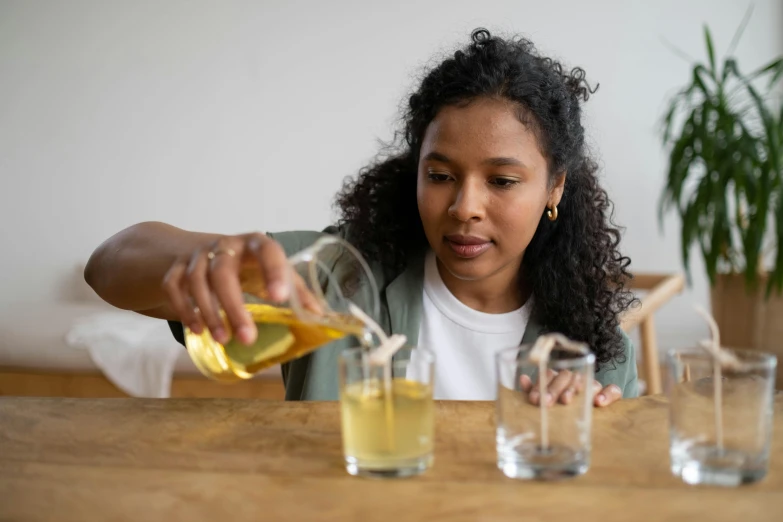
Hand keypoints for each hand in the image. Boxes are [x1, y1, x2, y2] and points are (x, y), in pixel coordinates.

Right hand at [162, 233, 319, 345]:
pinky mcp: (177, 267)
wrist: (207, 250)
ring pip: (197, 280)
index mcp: (256, 244)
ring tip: (222, 339)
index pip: (267, 250)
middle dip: (233, 306)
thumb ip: (296, 292)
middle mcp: (225, 245)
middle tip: (247, 338)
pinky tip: (197, 330)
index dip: (273, 271)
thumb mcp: (274, 272)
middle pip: (223, 271)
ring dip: (208, 312)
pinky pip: (174, 286)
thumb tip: (320, 317)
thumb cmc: (251, 266)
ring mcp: (198, 255)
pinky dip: (184, 308)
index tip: (280, 297)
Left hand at [520, 370, 622, 407]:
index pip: (549, 374)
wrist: (586, 423)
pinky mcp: (610, 394)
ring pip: (586, 379)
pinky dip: (607, 393)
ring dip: (575, 388)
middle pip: (566, 376)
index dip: (541, 385)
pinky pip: (613, 389)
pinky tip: (598, 402)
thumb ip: (533, 391)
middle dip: (554, 388)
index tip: (535, 400)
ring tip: (566, 400)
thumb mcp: (544, 401)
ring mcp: (593, 384)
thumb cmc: (560, 410)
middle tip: (547, 402)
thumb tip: (522, 379)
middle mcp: (575, 378)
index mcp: (557, 378)